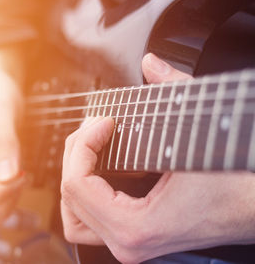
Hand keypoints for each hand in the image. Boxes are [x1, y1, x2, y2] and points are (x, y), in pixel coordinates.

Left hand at [61, 53, 254, 262]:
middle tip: (95, 129)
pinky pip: (88, 217)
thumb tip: (150, 63)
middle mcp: (126, 243)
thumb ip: (174, 90)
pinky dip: (85, 191)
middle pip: (70, 197)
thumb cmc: (234, 181)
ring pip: (72, 214)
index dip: (84, 144)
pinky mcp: (133, 237)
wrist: (254, 208)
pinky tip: (99, 166)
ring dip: (75, 177)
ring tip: (91, 148)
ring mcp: (128, 244)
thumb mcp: (201, 130)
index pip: (77, 184)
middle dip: (77, 155)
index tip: (104, 122)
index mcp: (136, 227)